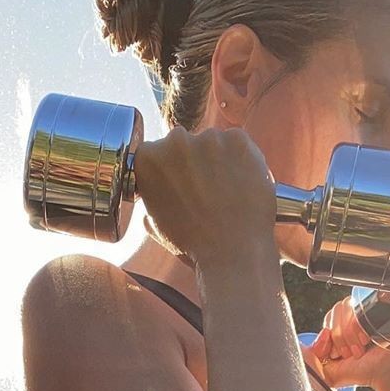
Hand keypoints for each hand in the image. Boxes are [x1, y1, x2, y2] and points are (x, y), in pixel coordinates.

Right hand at [135, 126, 276, 266]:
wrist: (231, 252)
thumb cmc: (192, 244)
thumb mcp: (157, 223)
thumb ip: (153, 197)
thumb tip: (157, 192)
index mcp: (148, 159)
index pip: (157, 152)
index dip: (170, 168)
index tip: (179, 182)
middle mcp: (175, 141)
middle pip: (185, 143)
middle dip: (193, 161)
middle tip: (204, 189)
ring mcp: (208, 138)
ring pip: (213, 143)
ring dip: (218, 159)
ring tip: (226, 190)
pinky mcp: (238, 140)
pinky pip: (238, 143)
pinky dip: (241, 159)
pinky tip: (241, 184)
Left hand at [307, 294, 389, 390]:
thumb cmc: (368, 372)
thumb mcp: (332, 372)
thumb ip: (313, 361)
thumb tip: (308, 342)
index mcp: (347, 325)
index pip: (328, 319)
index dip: (330, 337)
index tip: (339, 355)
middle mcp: (358, 313)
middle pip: (334, 312)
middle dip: (339, 340)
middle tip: (353, 355)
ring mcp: (370, 306)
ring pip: (343, 309)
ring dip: (349, 337)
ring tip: (361, 349)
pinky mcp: (380, 303)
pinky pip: (356, 312)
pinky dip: (358, 330)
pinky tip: (369, 340)